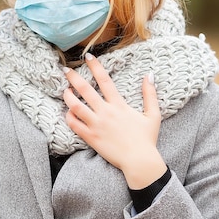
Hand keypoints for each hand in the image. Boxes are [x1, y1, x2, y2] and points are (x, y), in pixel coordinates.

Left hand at [63, 53, 165, 188]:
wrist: (139, 161)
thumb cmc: (146, 139)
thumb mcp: (153, 115)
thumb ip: (150, 94)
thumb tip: (149, 75)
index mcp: (119, 105)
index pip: (104, 80)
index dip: (95, 66)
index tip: (87, 57)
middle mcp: (105, 112)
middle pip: (85, 90)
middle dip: (73, 78)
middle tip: (65, 70)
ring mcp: (96, 125)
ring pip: (76, 106)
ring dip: (68, 96)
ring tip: (65, 90)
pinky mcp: (91, 138)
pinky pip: (74, 125)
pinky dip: (68, 117)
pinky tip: (67, 112)